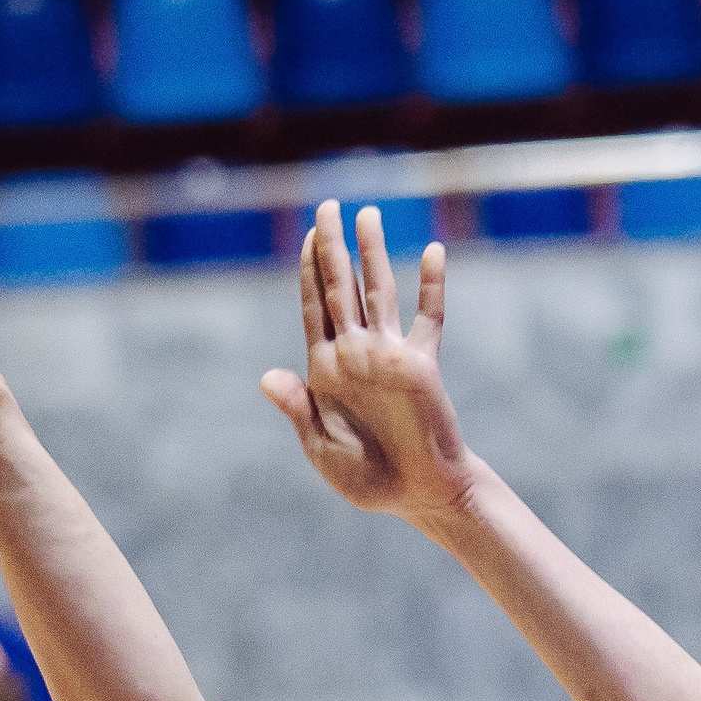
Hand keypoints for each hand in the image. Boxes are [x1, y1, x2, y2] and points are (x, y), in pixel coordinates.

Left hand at [261, 203, 473, 524]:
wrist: (419, 495)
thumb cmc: (368, 480)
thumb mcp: (322, 450)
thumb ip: (298, 410)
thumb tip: (267, 376)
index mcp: (325, 370)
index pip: (313, 308)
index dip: (308, 271)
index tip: (307, 234)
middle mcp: (355, 354)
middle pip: (341, 288)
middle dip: (332, 247)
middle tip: (327, 205)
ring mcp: (389, 355)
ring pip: (379, 292)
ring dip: (373, 253)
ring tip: (369, 215)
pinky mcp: (422, 364)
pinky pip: (428, 317)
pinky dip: (431, 285)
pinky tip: (433, 251)